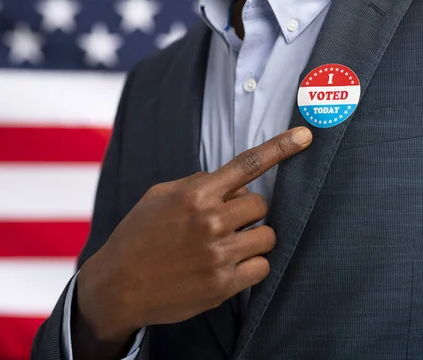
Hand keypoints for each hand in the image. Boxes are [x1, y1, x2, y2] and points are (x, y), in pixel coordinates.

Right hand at [75, 127, 312, 345]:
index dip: (280, 147)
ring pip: (267, 236)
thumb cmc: (138, 236)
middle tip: (226, 223)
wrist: (117, 286)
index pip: (247, 164)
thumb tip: (232, 183)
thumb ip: (196, 184)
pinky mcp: (222, 285)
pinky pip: (262, 267)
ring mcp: (218, 255)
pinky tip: (229, 266)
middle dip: (248, 212)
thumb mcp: (159, 197)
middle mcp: (210, 221)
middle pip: (260, 204)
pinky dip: (252, 265)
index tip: (305, 135)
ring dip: (253, 238)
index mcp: (194, 194)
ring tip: (227, 245)